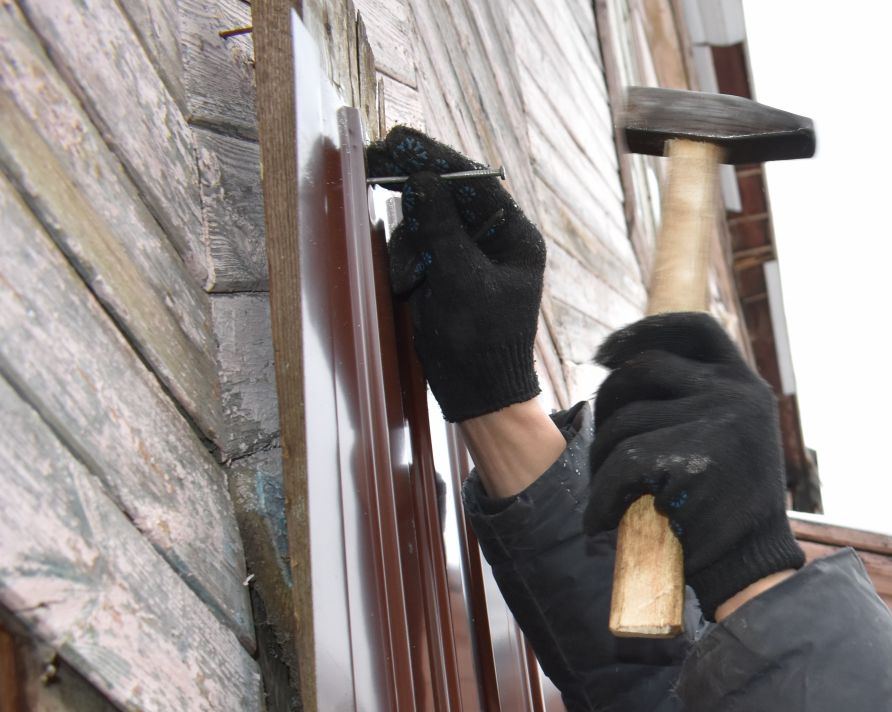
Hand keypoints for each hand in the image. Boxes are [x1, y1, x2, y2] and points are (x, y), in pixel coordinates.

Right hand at [364, 126, 544, 421]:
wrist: (476, 390)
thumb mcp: (461, 278)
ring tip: (410, 278)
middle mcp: (494, 239)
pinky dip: (407, 260)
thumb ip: (441, 226)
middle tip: (377, 159)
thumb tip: (422, 179)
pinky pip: (417, 245)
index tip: (403, 141)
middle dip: (415, 190)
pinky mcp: (443, 270)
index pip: (477, 182)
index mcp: (515, 237)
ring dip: (410, 241)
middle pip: (449, 194)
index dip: (439, 159)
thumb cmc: (481, 338)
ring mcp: (467, 254)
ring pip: (426, 219)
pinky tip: (407, 285)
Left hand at [583, 312, 804, 616]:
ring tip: (605, 496)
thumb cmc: (728, 515)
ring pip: (625, 421)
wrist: (752, 570)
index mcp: (747, 386)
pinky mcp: (695, 460)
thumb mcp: (732, 440)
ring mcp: (719, 423)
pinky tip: (600, 521)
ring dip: (599, 461)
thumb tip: (628, 370)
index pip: (695, 330)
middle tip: (597, 448)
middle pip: (643, 369)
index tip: (606, 354)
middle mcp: (738, 394)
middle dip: (605, 405)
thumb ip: (699, 404)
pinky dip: (600, 496)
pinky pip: (622, 464)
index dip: (644, 332)